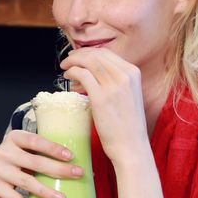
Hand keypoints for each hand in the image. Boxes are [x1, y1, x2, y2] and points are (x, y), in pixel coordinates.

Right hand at [0, 130, 84, 197]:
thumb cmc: (13, 161)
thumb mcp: (21, 149)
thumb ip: (39, 150)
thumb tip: (73, 160)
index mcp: (14, 138)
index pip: (35, 141)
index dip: (53, 148)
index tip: (71, 156)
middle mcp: (3, 152)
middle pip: (35, 162)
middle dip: (59, 169)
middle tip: (78, 174)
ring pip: (27, 182)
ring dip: (46, 192)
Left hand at [60, 47, 149, 161]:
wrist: (131, 146)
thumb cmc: (127, 125)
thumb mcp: (128, 95)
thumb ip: (115, 81)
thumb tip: (94, 73)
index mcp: (133, 72)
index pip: (106, 52)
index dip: (88, 52)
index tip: (78, 57)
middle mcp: (125, 75)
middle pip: (95, 54)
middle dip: (78, 55)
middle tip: (68, 61)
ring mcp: (114, 85)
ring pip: (87, 61)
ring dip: (72, 62)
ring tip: (65, 69)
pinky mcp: (101, 97)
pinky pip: (82, 75)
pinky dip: (72, 72)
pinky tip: (68, 78)